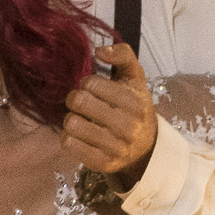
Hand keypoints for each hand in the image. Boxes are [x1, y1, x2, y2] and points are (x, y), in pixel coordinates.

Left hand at [63, 42, 155, 185]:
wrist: (146, 147)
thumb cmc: (134, 106)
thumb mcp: (135, 78)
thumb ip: (122, 55)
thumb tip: (99, 51)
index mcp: (134, 102)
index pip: (91, 83)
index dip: (86, 83)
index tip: (92, 89)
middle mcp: (127, 126)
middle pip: (79, 102)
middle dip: (75, 99)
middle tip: (80, 103)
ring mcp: (115, 147)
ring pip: (72, 124)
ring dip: (71, 119)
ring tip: (79, 119)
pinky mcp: (102, 163)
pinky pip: (70, 144)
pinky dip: (68, 137)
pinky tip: (77, 135)